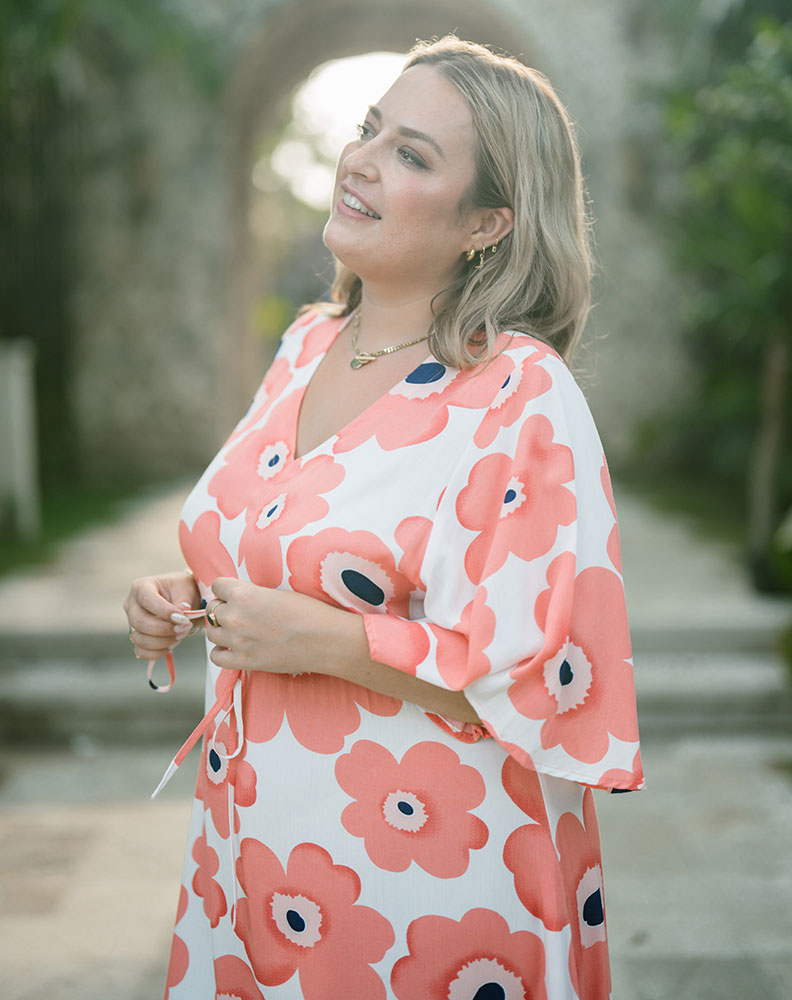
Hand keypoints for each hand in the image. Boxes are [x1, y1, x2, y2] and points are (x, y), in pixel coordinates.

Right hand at [124, 570, 200, 661]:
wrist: (181, 597)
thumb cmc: (182, 590)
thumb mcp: (186, 590)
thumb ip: (183, 603)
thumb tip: (181, 615)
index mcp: (141, 586)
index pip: (146, 599)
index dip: (164, 611)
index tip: (183, 618)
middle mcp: (131, 603)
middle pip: (140, 622)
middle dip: (164, 629)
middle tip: (185, 627)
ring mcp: (131, 621)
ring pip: (139, 639)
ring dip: (163, 641)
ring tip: (181, 634)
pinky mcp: (136, 636)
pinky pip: (140, 651)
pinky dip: (157, 652)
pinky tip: (171, 645)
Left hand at [206, 577, 352, 674]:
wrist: (326, 640)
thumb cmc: (309, 612)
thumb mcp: (277, 593)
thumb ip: (253, 594)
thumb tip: (240, 598)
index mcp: (244, 594)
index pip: (217, 586)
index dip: (226, 589)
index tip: (233, 594)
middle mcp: (235, 616)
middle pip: (212, 609)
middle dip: (224, 609)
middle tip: (240, 612)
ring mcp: (237, 641)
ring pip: (212, 633)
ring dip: (222, 630)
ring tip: (237, 630)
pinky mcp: (244, 662)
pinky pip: (216, 657)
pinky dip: (221, 652)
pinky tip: (232, 648)